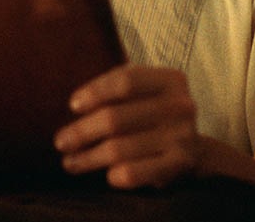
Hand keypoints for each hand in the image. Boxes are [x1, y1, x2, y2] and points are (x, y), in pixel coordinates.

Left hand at [53, 64, 202, 188]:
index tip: (73, 105)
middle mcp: (180, 105)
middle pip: (116, 117)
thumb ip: (115, 87)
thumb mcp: (144, 91)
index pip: (126, 81)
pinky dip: (115, 175)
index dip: (95, 92)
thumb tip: (77, 105)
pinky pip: (135, 172)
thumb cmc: (155, 114)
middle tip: (61, 141)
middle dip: (82, 131)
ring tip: (70, 162)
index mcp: (170, 79)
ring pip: (119, 148)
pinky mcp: (179, 164)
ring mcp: (182, 136)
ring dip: (88, 157)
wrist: (194, 149)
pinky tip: (106, 175)